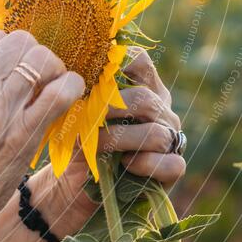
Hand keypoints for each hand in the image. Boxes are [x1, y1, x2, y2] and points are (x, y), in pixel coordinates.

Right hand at [0, 29, 84, 241]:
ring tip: (52, 90)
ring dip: (55, 71)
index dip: (10, 52)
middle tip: (39, 80)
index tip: (16, 71)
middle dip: (34, 57)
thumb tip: (3, 59)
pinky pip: (61, 91)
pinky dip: (72, 88)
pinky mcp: (22, 134)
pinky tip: (70, 97)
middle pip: (19, 41)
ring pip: (43, 59)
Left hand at [30, 46, 185, 236]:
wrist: (76, 180)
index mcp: (140, 86)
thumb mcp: (78, 112)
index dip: (114, 67)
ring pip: (156, 133)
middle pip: (144, 98)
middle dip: (109, 110)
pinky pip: (169, 164)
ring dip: (118, 140)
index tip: (88, 81)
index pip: (138, 61)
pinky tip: (123, 165)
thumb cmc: (79, 138)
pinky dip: (143, 165)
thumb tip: (69, 75)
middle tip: (85, 120)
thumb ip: (83, 91)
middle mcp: (160, 109)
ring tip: (94, 146)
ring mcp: (171, 138)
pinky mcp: (172, 168)